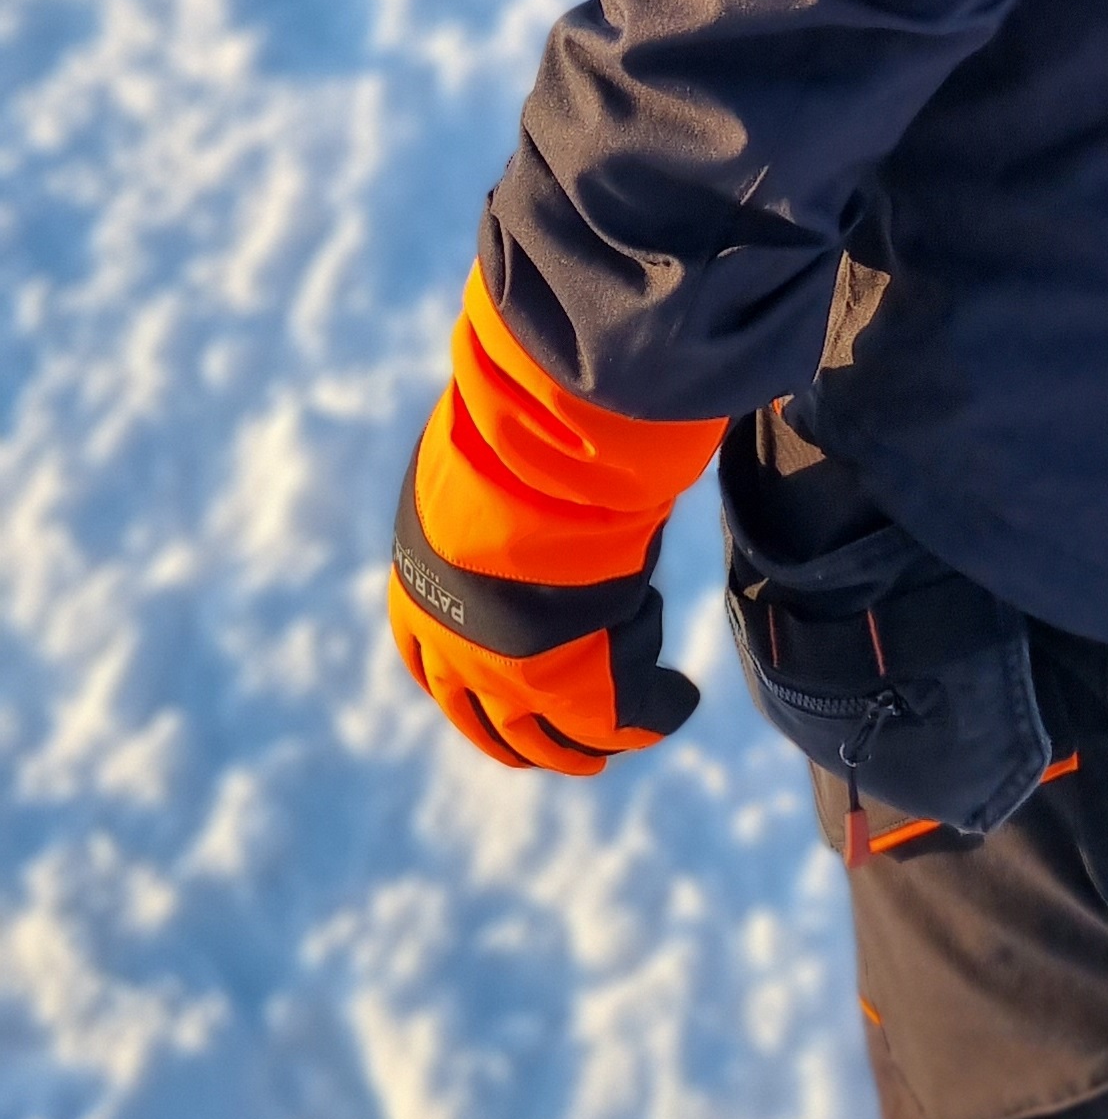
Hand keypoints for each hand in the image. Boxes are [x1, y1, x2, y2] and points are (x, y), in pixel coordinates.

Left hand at [387, 262, 721, 775]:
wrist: (533, 470)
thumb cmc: (513, 441)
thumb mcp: (498, 451)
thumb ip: (510, 456)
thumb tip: (522, 371)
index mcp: (419, 591)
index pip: (425, 657)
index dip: (463, 682)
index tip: (495, 690)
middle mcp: (451, 646)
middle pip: (486, 716)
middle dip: (531, 733)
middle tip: (578, 747)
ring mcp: (505, 675)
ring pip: (549, 732)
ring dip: (592, 734)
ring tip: (638, 724)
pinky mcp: (570, 686)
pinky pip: (614, 718)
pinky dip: (650, 712)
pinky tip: (676, 701)